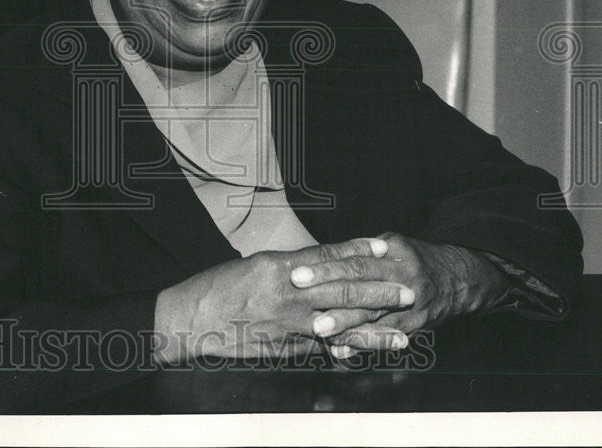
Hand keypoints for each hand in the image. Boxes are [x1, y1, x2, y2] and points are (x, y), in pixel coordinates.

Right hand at [153, 237, 413, 362]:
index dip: (359, 251)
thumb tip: (320, 264)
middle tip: (408, 291)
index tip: (384, 247)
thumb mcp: (257, 264)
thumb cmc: (220, 287)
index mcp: (281, 267)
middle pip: (343, 291)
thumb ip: (291, 265)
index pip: (329, 256)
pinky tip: (366, 355)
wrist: (193, 319)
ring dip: (374, 331)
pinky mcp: (284, 348)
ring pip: (340, 326)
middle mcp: (289, 295)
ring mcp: (288, 325)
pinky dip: (346, 351)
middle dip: (379, 292)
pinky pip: (322, 349)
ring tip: (402, 335)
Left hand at [289, 232, 510, 355]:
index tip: (298, 274)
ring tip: (319, 329)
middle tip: (302, 300)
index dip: (325, 268)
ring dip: (344, 323)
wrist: (458, 280)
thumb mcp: (392, 244)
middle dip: (329, 294)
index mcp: (393, 253)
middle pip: (360, 286)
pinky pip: (384, 337)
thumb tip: (323, 258)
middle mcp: (402, 277)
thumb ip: (360, 251)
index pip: (354, 260)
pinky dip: (362, 343)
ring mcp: (409, 305)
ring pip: (372, 315)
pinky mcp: (412, 327)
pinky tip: (342, 348)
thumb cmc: (415, 259)